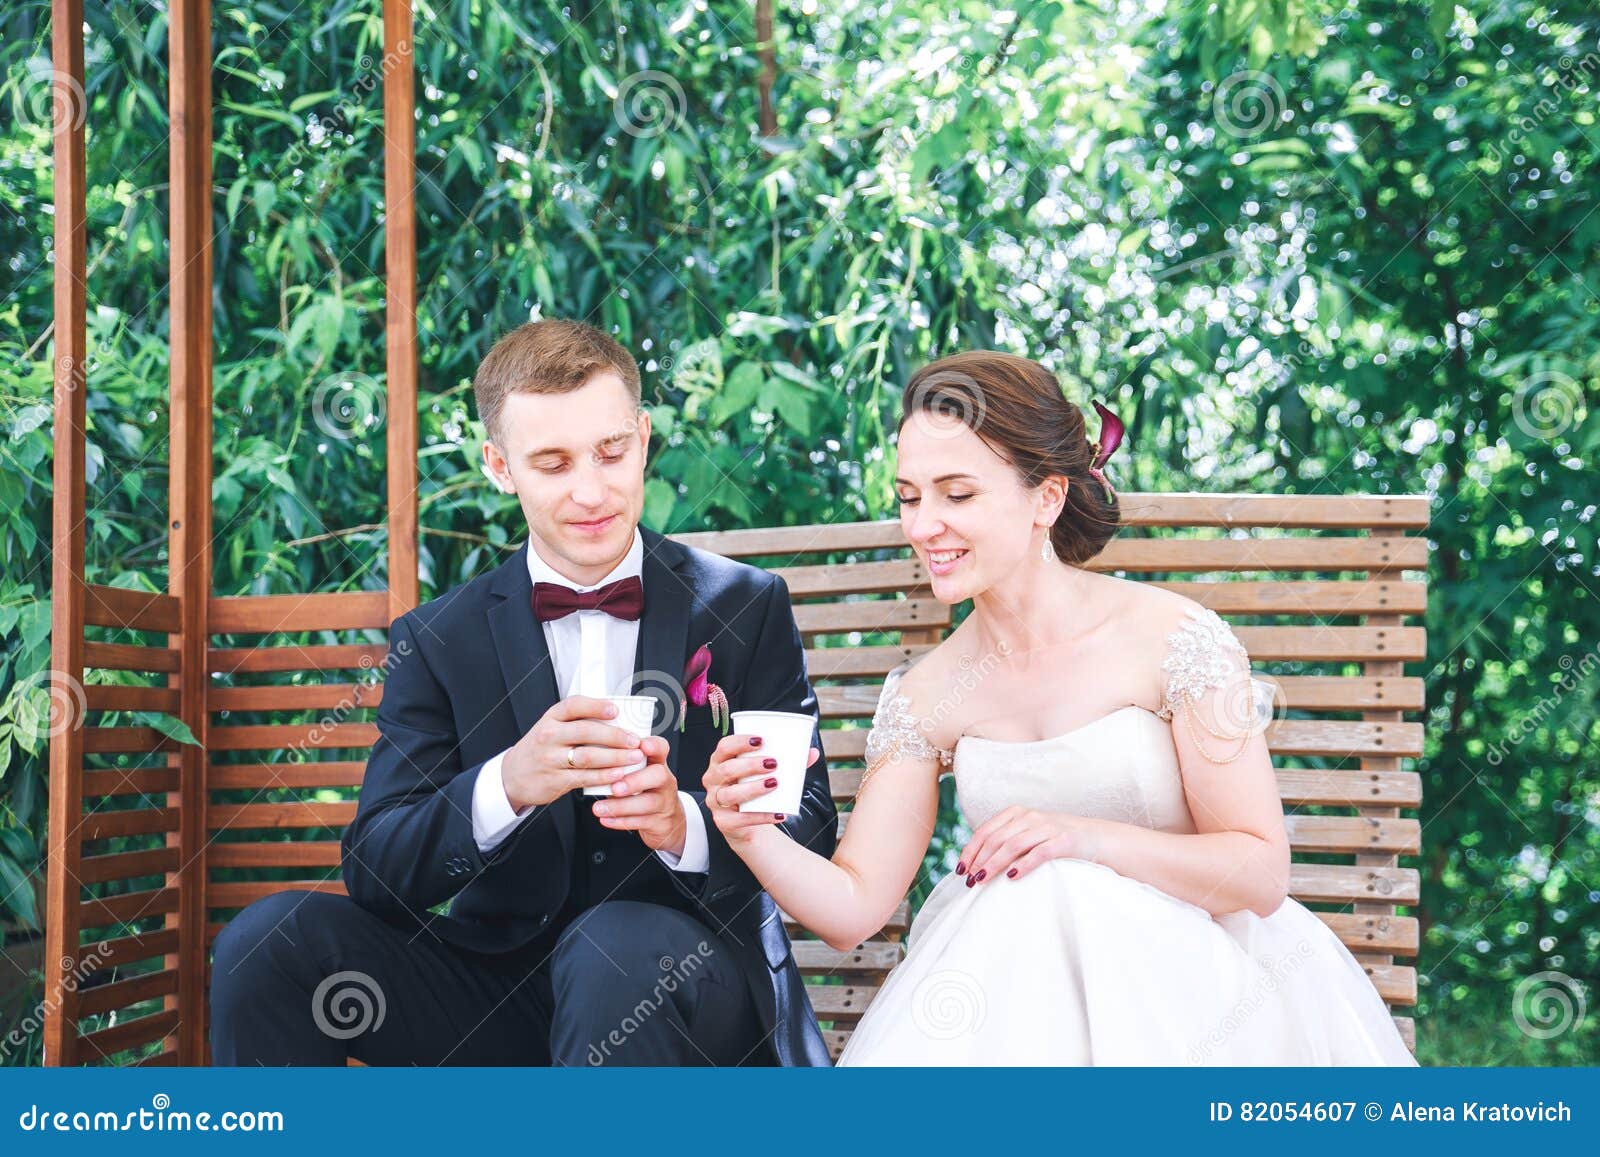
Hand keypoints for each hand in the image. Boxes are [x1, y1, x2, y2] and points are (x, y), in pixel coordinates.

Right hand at [501, 696, 649, 810]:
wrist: (512, 776)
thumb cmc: (540, 748)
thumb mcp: (551, 728)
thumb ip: (576, 723)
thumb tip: (617, 719)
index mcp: (551, 718)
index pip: (574, 705)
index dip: (596, 706)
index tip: (616, 710)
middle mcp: (549, 736)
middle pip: (586, 732)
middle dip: (615, 736)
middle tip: (635, 740)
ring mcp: (550, 759)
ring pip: (588, 756)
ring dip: (616, 757)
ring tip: (635, 757)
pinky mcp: (554, 780)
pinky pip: (584, 777)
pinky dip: (604, 776)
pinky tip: (619, 774)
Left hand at [590, 736, 683, 853]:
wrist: (667, 821)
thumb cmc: (645, 792)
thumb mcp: (638, 774)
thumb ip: (621, 765)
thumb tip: (592, 759)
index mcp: (658, 764)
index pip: (661, 748)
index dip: (653, 745)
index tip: (641, 746)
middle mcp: (665, 781)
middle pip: (658, 775)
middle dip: (635, 780)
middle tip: (615, 787)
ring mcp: (665, 802)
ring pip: (648, 803)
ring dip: (621, 806)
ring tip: (599, 808)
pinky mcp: (660, 823)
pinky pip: (641, 822)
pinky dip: (621, 822)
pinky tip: (605, 819)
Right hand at [701, 732, 819, 845]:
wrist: (746, 823)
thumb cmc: (754, 790)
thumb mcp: (766, 774)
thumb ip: (788, 763)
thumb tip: (813, 752)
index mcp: (720, 762)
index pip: (724, 747)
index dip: (739, 741)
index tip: (761, 740)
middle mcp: (713, 780)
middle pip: (727, 769)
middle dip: (750, 765)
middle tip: (774, 763)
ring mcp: (716, 802)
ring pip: (730, 794)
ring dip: (753, 788)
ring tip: (774, 784)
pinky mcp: (723, 822)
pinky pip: (740, 819)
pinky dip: (761, 816)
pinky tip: (779, 814)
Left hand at [955, 807, 1091, 885]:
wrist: (1096, 837)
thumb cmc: (1056, 840)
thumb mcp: (1029, 833)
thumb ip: (1006, 840)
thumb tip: (976, 862)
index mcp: (1017, 813)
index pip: (985, 831)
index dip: (970, 850)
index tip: (961, 869)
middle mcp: (1030, 817)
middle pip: (996, 839)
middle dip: (979, 860)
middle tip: (970, 880)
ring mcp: (1048, 827)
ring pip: (1013, 845)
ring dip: (994, 864)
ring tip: (982, 880)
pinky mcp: (1064, 841)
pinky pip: (1039, 853)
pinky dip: (1023, 865)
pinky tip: (1011, 878)